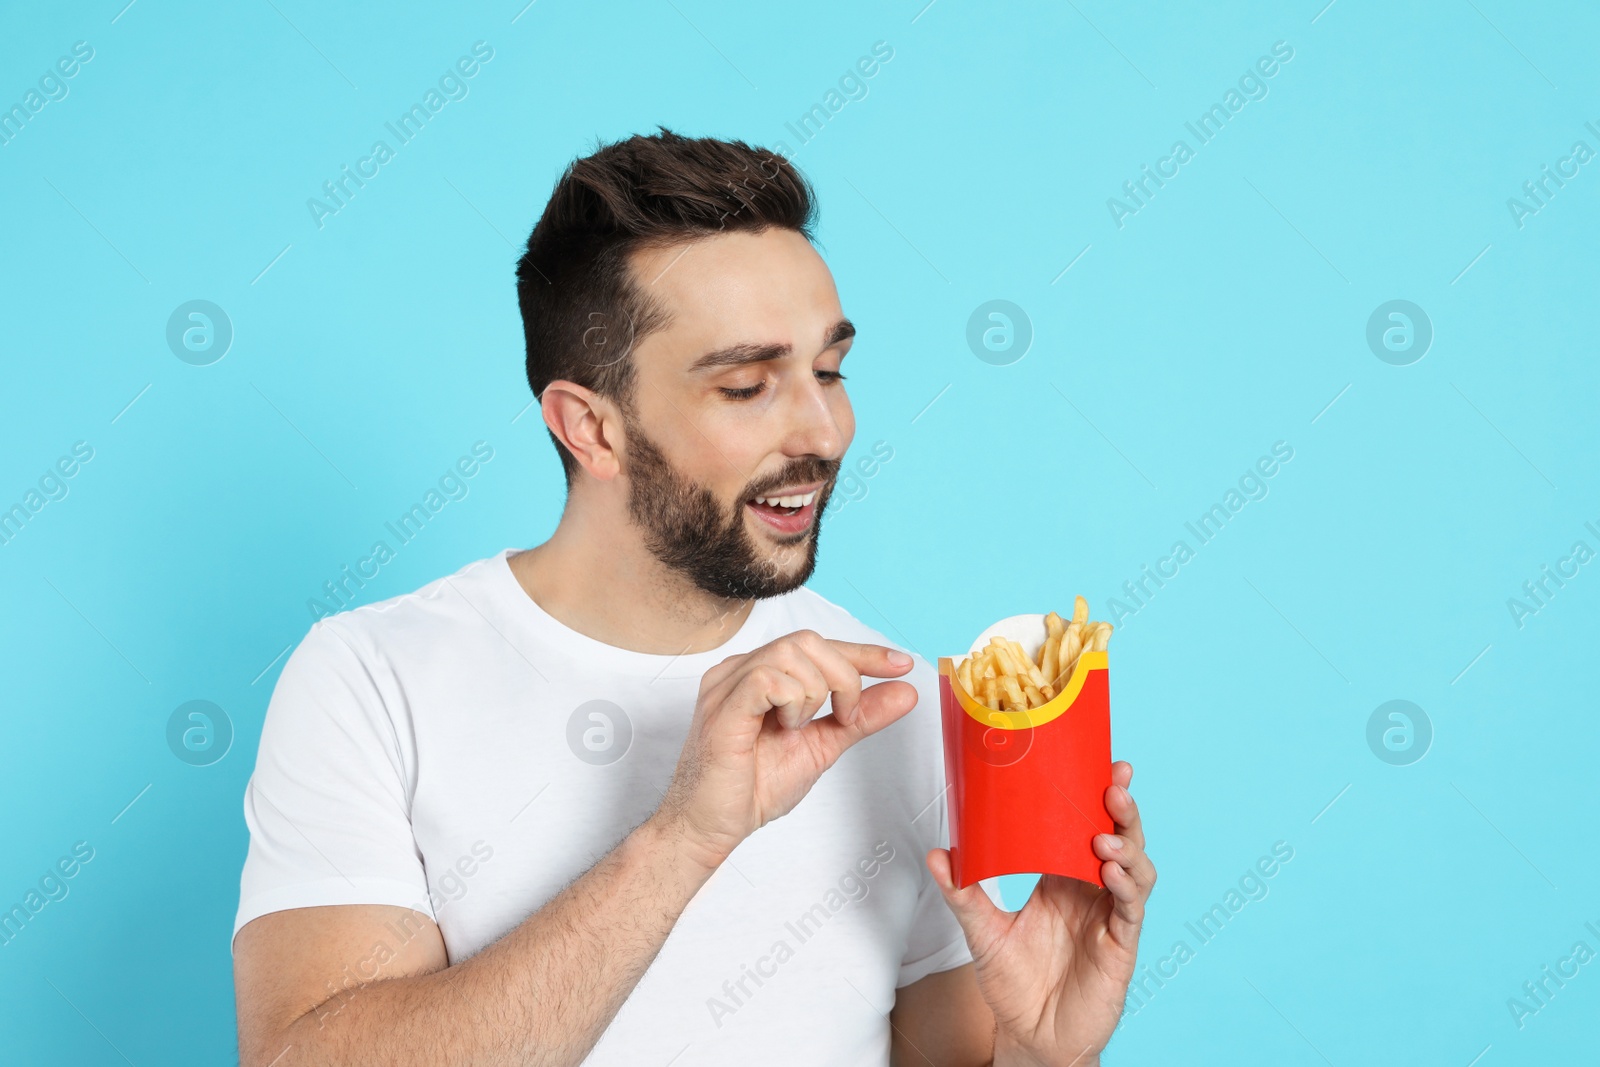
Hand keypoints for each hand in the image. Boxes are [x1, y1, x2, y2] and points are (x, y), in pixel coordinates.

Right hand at [655, 630, 917, 870]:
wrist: (711, 827)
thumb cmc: (752, 788)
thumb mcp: (822, 745)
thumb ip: (860, 717)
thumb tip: (904, 692)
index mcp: (761, 674)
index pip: (819, 646)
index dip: (864, 652)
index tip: (901, 664)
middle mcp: (741, 671)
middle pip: (809, 640)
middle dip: (845, 676)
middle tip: (845, 717)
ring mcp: (727, 685)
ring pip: (792, 653)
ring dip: (816, 693)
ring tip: (802, 728)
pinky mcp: (722, 707)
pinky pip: (768, 678)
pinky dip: (793, 702)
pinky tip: (787, 728)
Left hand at [926, 760, 1154, 1065]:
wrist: (1030, 1037)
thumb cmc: (1013, 984)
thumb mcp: (982, 932)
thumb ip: (963, 894)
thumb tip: (937, 855)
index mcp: (1062, 875)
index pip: (1083, 824)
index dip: (1095, 794)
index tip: (1099, 760)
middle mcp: (1091, 889)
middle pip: (1117, 836)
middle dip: (1120, 808)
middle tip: (1114, 780)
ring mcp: (1109, 916)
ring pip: (1134, 868)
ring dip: (1126, 846)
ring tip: (1106, 835)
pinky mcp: (1120, 945)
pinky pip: (1130, 910)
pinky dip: (1127, 888)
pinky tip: (1113, 874)